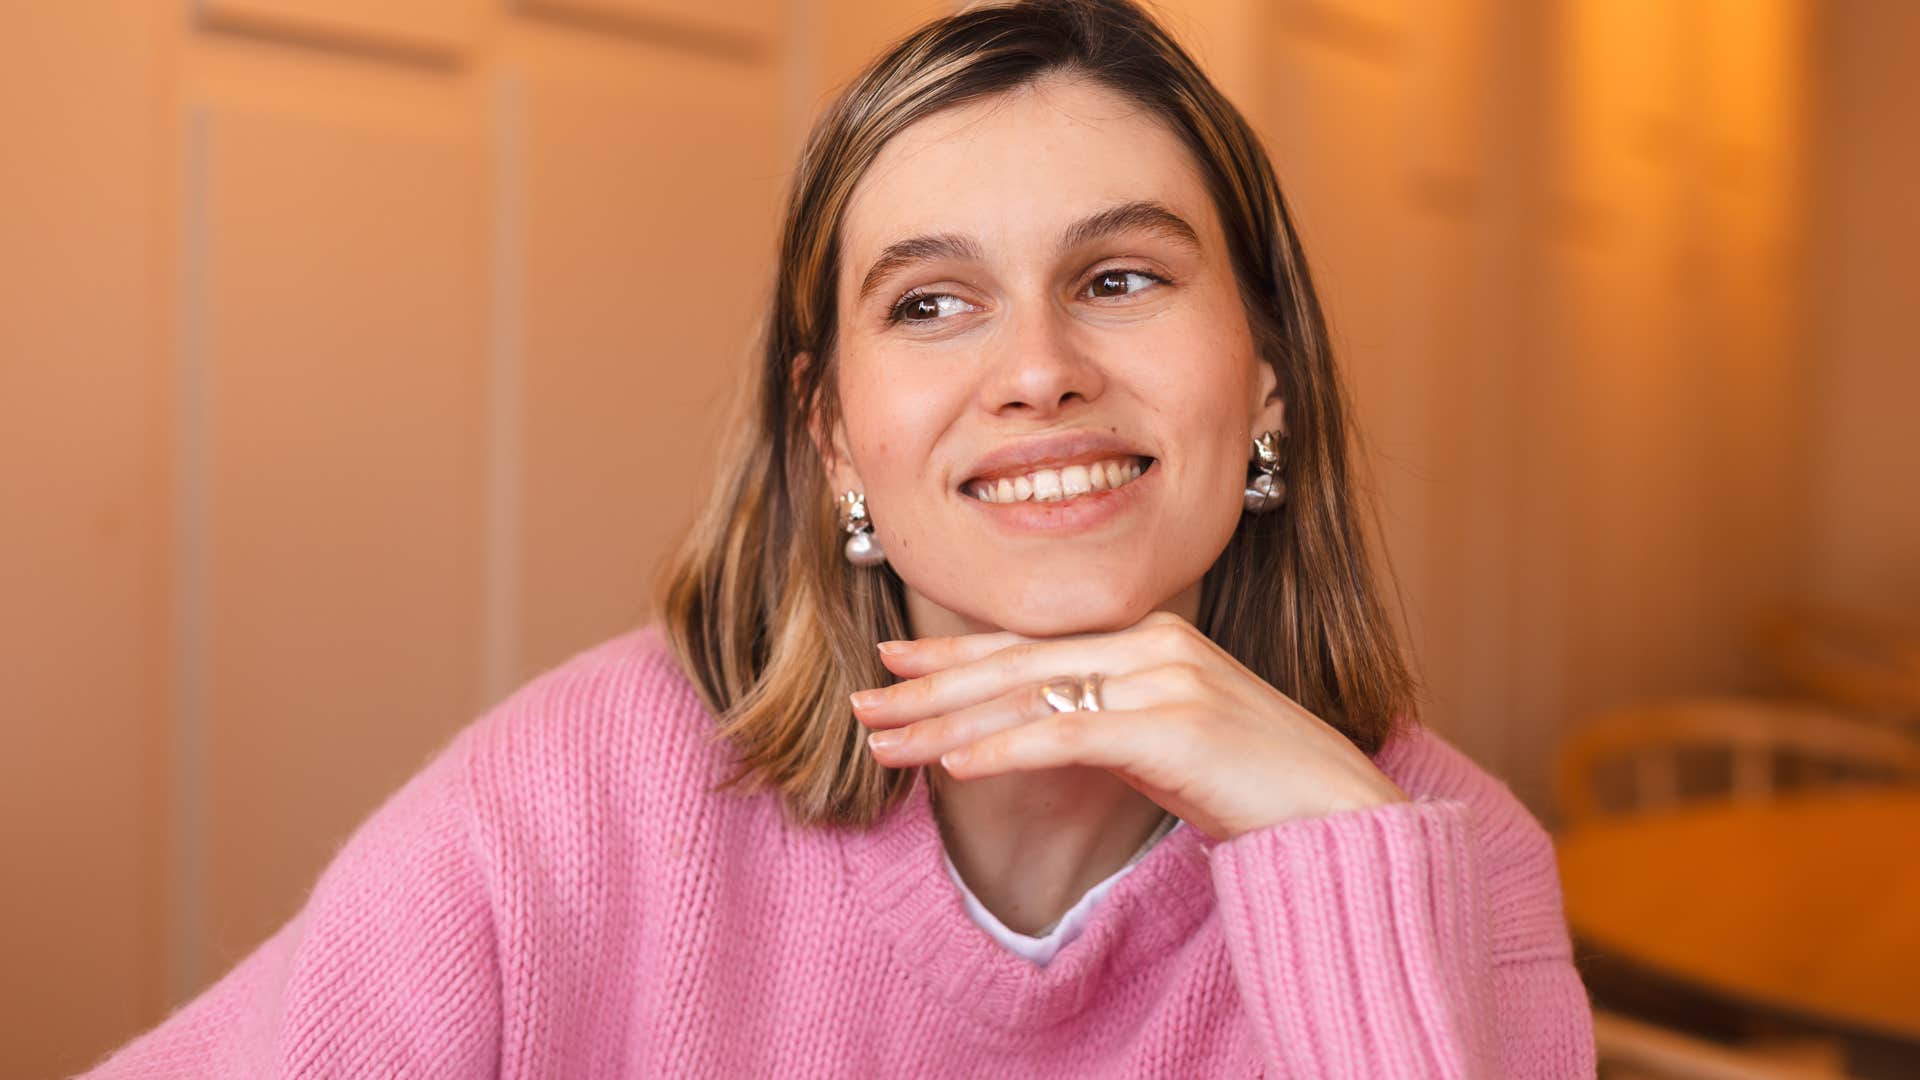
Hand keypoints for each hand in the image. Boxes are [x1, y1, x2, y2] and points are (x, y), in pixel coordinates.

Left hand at [849, 611, 1408, 840]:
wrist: (1340, 815)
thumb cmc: (1256, 788)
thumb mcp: (1169, 743)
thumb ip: (1111, 723)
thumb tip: (1044, 731)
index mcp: (1151, 639)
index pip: (1033, 644)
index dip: (957, 652)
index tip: (894, 659)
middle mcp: (1152, 645)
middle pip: (1017, 665)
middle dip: (931, 686)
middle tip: (863, 702)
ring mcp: (1164, 679)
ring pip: (1029, 697)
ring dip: (946, 721)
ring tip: (883, 739)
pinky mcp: (1171, 726)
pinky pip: (1066, 735)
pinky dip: (1002, 749)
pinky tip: (950, 764)